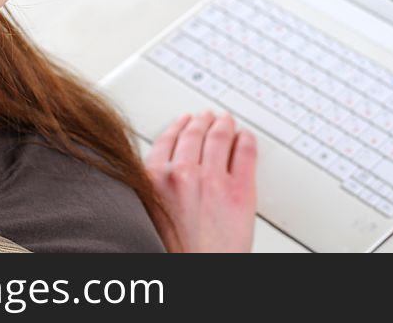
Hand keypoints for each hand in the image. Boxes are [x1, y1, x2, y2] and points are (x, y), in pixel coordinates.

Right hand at [145, 110, 257, 251]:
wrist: (195, 275)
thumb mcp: (146, 214)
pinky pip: (245, 154)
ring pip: (219, 138)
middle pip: (194, 134)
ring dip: (224, 125)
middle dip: (202, 122)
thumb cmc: (171, 254)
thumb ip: (153, 188)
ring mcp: (212, 179)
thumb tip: (161, 174)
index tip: (184, 121)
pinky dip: (246, 141)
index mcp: (153, 178)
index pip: (167, 140)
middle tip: (208, 117)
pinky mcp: (240, 191)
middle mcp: (181, 173)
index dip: (178, 127)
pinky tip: (246, 138)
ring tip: (227, 121)